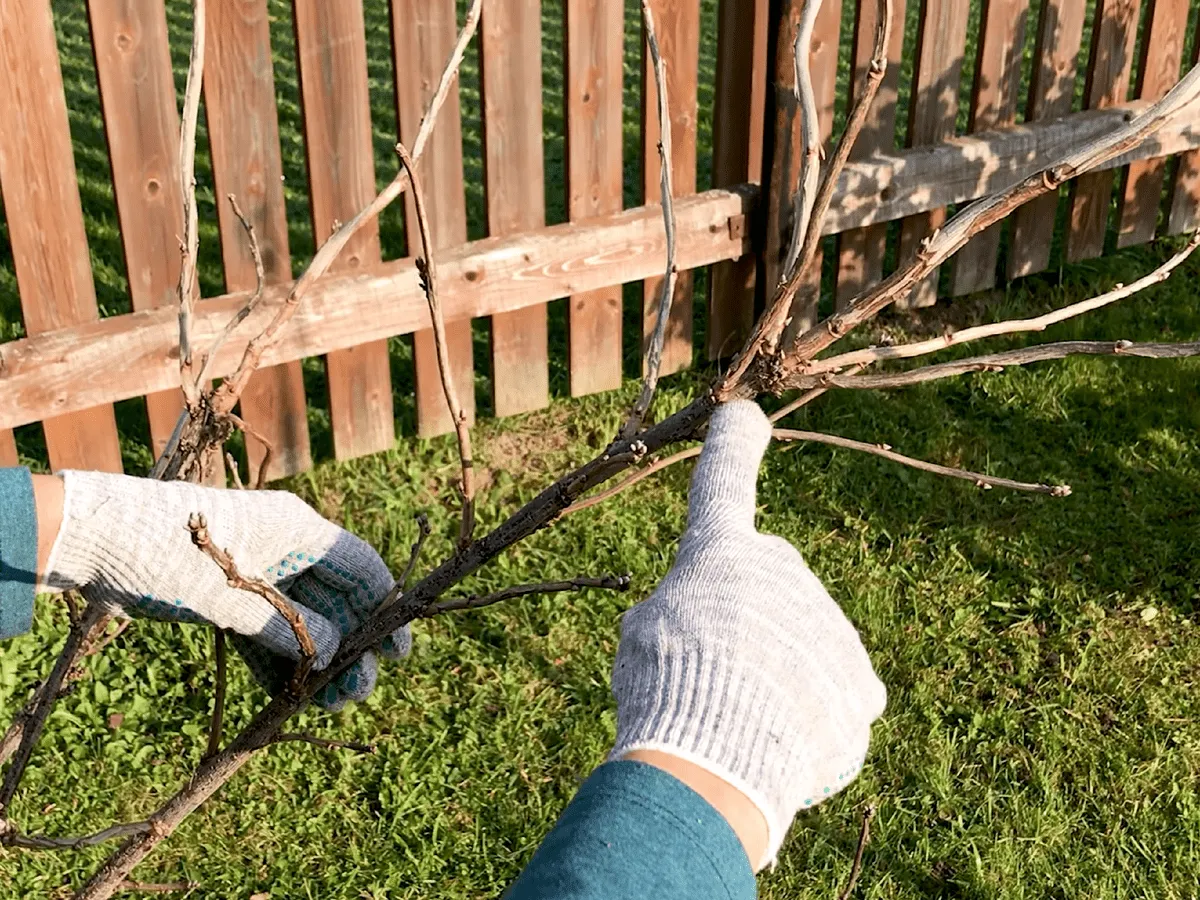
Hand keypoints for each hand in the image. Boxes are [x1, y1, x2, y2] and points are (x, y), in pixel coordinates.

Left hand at [42, 471, 408, 709]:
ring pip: (304, 619)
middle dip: (353, 646)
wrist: (90, 539)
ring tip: (331, 704)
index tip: (400, 653)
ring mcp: (256, 571)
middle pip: (337, 599)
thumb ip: (288, 628)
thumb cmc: (163, 554)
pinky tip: (295, 697)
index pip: (362, 567)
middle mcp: (284, 547)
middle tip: (358, 692)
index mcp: (296, 529)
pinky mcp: (228, 595)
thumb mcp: (230, 599)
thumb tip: (336, 652)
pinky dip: (282, 660)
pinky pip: (268, 630)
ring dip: (319, 660)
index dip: (388, 609)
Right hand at [610, 400, 886, 868]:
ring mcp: (831, 630)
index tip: (743, 414)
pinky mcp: (862, 688)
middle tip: (714, 672)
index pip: (724, 481)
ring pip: (800, 649)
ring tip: (741, 722)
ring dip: (776, 677)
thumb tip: (711, 632)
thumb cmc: (665, 689)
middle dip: (746, 623)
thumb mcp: (644, 636)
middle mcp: (785, 575)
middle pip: (766, 591)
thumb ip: (680, 613)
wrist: (719, 764)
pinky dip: (807, 717)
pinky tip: (778, 743)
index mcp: (722, 553)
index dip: (732, 444)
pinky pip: (831, 696)